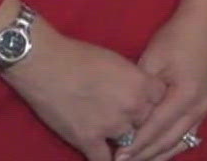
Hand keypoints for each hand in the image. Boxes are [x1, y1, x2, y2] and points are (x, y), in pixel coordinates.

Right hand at [5, 29, 165, 160]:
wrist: (44, 62)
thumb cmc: (79, 55)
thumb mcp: (117, 61)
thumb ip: (133, 81)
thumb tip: (140, 93)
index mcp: (141, 84)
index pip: (161, 101)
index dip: (152, 102)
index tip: (146, 104)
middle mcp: (131, 107)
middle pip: (146, 123)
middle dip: (137, 121)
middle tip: (125, 118)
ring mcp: (111, 126)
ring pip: (128, 142)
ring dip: (122, 139)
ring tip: (115, 137)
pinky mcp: (87, 139)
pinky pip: (104, 160)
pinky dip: (107, 159)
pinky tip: (108, 157)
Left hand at [117, 9, 206, 160]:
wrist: (203, 24)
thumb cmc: (175, 39)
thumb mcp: (152, 61)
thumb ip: (142, 91)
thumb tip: (127, 117)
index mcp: (185, 96)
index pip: (155, 128)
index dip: (135, 144)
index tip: (116, 156)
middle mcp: (198, 108)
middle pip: (168, 141)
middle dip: (144, 155)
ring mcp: (204, 109)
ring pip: (179, 142)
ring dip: (157, 154)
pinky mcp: (203, 107)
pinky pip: (187, 136)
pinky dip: (170, 147)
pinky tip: (155, 153)